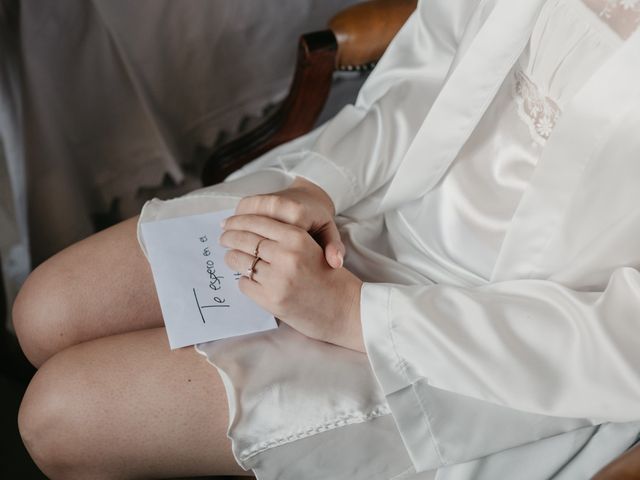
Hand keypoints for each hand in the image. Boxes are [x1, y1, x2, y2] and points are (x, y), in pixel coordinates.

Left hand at [220, 214, 364, 352]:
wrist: (345, 309)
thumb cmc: (328, 276)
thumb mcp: (311, 247)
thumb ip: (284, 238)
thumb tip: (246, 230)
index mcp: (297, 237)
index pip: (257, 222)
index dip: (238, 221)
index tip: (229, 223)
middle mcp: (286, 255)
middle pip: (244, 239)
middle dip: (229, 237)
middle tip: (222, 238)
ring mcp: (277, 279)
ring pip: (239, 261)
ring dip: (232, 258)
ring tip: (231, 257)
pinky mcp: (271, 300)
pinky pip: (244, 284)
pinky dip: (243, 280)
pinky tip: (247, 278)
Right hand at [234, 177, 345, 268]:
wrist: (313, 197)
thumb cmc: (319, 222)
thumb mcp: (330, 235)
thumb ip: (333, 249)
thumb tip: (335, 263)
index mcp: (298, 217)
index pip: (272, 237)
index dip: (258, 251)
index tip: (251, 262)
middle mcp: (282, 205)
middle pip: (253, 224)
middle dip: (238, 237)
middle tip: (227, 249)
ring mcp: (271, 197)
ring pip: (245, 213)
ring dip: (233, 225)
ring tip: (223, 239)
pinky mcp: (263, 194)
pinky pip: (244, 205)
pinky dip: (235, 216)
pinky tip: (230, 227)